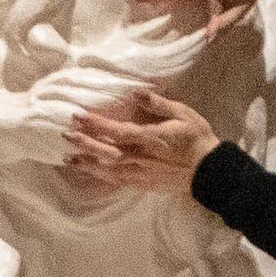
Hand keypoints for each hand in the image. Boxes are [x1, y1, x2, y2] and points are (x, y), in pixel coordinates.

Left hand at [62, 84, 215, 198]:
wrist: (210, 172)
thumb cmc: (198, 139)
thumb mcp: (183, 114)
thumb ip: (158, 104)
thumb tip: (136, 92)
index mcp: (150, 139)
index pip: (117, 131)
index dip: (95, 124)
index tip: (78, 116)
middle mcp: (142, 158)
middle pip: (106, 152)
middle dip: (84, 144)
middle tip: (65, 136)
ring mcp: (141, 174)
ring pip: (108, 170)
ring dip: (87, 163)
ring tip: (68, 158)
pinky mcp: (144, 184)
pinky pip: (117, 181)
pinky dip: (101, 176)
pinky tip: (91, 171)